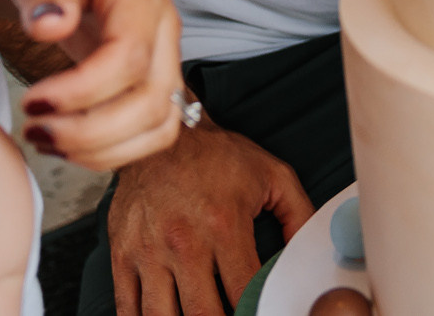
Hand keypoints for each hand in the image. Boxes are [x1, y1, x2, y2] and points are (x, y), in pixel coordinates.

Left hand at [2, 0, 187, 172]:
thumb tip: (49, 27)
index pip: (130, 57)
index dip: (83, 91)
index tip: (31, 100)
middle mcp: (164, 29)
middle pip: (152, 102)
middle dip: (90, 131)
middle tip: (33, 130)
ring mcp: (164, 58)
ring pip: (160, 126)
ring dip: (103, 149)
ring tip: (45, 140)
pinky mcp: (152, 81)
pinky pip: (153, 132)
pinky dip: (114, 152)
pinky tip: (68, 144)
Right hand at [106, 123, 312, 315]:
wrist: (162, 134)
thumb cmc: (217, 156)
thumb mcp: (272, 175)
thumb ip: (298, 215)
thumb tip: (311, 252)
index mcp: (224, 226)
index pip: (244, 292)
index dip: (257, 311)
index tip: (261, 311)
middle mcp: (184, 242)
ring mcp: (149, 250)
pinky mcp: (123, 252)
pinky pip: (127, 306)